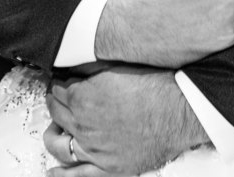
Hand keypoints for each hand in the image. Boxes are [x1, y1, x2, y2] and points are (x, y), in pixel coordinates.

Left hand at [45, 64, 205, 175]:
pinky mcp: (108, 166)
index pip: (58, 89)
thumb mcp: (117, 67)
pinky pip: (78, 174)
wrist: (181, 110)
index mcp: (83, 96)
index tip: (62, 82)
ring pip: (58, 142)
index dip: (59, 83)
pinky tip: (52, 172)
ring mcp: (94, 148)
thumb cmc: (156, 87)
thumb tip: (74, 69)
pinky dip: (62, 174)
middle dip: (56, 102)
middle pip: (56, 112)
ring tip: (55, 127)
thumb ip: (90, 70)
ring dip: (53, 132)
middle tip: (60, 98)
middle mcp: (84, 124)